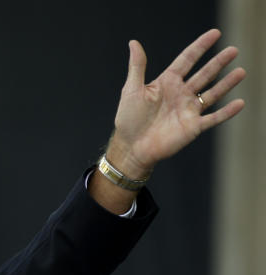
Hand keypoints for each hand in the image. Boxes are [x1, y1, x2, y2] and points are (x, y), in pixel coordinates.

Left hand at [106, 28, 245, 178]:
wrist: (131, 147)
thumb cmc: (128, 119)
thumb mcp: (132, 90)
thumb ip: (137, 66)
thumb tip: (134, 43)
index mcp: (167, 83)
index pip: (187, 60)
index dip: (200, 46)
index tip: (215, 33)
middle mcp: (181, 94)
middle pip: (204, 74)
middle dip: (218, 62)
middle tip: (233, 50)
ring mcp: (188, 110)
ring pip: (212, 94)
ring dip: (226, 83)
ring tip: (241, 72)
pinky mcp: (193, 127)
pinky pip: (213, 118)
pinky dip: (226, 112)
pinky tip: (240, 103)